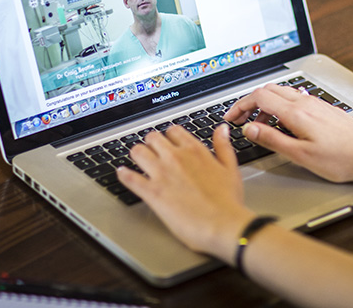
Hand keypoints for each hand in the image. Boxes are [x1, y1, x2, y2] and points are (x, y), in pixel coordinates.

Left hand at [117, 124, 254, 262]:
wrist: (222, 224)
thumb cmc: (228, 201)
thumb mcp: (230, 168)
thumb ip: (223, 146)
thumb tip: (221, 128)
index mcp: (195, 150)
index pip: (173, 131)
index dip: (169, 137)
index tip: (168, 143)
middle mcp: (176, 157)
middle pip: (152, 138)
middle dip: (151, 144)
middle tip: (151, 152)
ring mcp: (162, 173)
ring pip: (138, 152)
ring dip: (137, 155)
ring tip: (137, 161)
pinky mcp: (152, 193)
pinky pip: (130, 177)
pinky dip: (123, 174)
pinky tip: (122, 174)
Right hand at [224, 84, 352, 182]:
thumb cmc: (341, 159)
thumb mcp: (301, 155)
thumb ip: (272, 139)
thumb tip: (249, 129)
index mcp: (297, 113)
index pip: (259, 97)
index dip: (240, 105)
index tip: (231, 117)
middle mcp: (305, 102)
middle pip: (268, 90)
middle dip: (250, 103)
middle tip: (241, 120)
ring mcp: (315, 103)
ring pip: (281, 93)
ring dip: (265, 105)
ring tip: (260, 126)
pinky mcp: (323, 108)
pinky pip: (294, 99)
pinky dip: (280, 107)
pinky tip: (282, 125)